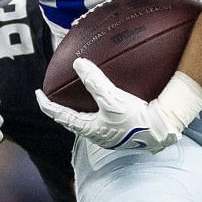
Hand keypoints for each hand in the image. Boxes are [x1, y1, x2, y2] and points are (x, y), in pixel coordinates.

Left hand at [36, 59, 201, 152]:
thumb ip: (94, 81)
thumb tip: (78, 64)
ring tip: (78, 101)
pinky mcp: (123, 133)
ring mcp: (110, 136)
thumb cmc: (136, 118)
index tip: (38, 94)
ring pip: (88, 122)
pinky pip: (104, 121)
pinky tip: (107, 104)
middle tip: (55, 98)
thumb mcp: (112, 98)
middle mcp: (97, 136)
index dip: (47, 105)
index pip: (60, 116)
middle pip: (73, 122)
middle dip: (63, 110)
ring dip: (80, 111)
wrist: (162, 130)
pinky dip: (98, 111)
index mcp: (89, 129)